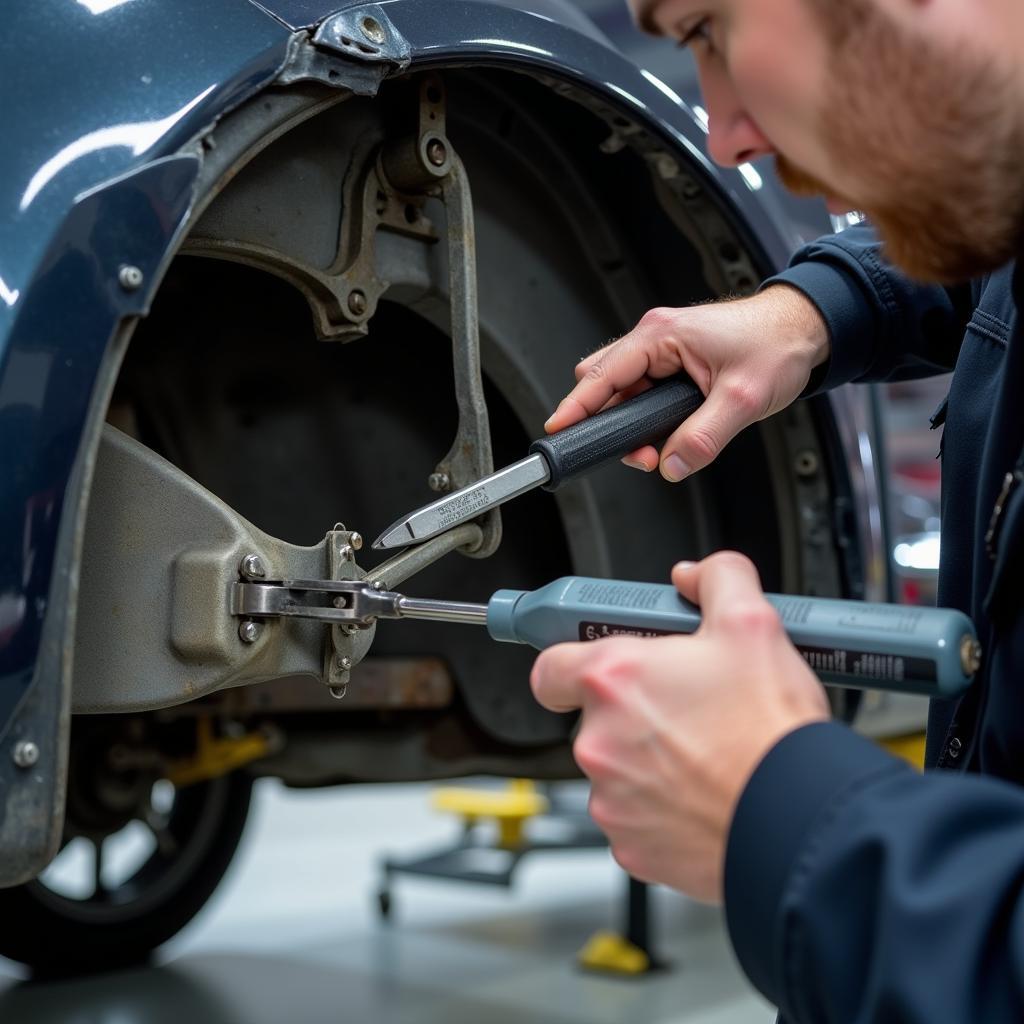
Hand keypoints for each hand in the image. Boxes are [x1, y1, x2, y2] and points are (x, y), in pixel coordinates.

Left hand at [530, 552, 829, 901]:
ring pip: (616, 771)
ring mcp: (612, 799)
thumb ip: (716, 579)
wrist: (800, 819)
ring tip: (703, 754)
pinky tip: (704, 795)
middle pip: (593, 719)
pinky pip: (634, 820)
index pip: (550, 668)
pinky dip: (661, 810)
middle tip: (685, 710)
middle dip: (633, 714)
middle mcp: (599, 742)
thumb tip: (695, 576)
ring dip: (647, 763)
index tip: (593, 667)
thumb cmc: (770, 731)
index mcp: (614, 680)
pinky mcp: (631, 847)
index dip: (572, 663)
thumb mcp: (752, 623)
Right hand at [544, 286, 828, 481]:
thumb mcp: (743, 398)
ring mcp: (662, 351)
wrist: (804, 329)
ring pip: (624, 393)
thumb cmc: (776, 344)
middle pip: (605, 383)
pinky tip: (667, 436)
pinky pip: (644, 395)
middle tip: (634, 452)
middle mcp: (655, 339)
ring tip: (656, 449)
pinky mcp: (673, 365)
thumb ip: (704, 437)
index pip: (604, 374)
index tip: (559, 429)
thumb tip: (672, 465)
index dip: (578, 405)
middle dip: (608, 422)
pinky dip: (647, 419)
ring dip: (631, 425)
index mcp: (662, 335)